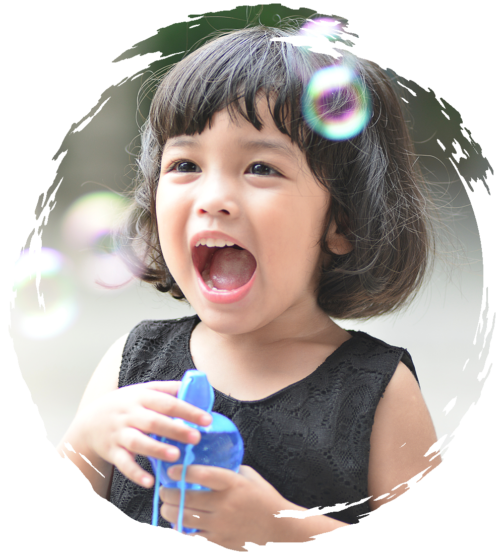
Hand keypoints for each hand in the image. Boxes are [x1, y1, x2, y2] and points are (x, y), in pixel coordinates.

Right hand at [76, 381, 211, 487]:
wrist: (90, 421)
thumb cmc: (126, 405)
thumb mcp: (143, 391)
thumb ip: (168, 390)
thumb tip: (197, 387)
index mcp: (141, 397)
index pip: (167, 402)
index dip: (187, 410)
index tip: (207, 419)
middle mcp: (129, 414)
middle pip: (153, 421)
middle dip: (175, 430)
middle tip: (196, 438)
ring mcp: (119, 433)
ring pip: (138, 442)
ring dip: (157, 449)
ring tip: (176, 456)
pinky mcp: (112, 452)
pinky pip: (123, 464)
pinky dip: (136, 473)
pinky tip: (150, 482)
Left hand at [159, 464, 291, 549]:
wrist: (279, 529)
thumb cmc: (265, 499)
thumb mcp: (250, 477)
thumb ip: (230, 470)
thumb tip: (209, 463)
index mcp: (232, 484)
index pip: (202, 475)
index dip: (183, 472)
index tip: (171, 471)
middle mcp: (224, 504)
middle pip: (187, 499)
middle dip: (169, 494)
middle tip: (164, 490)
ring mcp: (221, 525)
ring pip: (184, 519)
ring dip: (170, 512)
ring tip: (167, 507)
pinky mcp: (219, 542)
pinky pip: (192, 538)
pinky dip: (181, 531)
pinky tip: (178, 525)